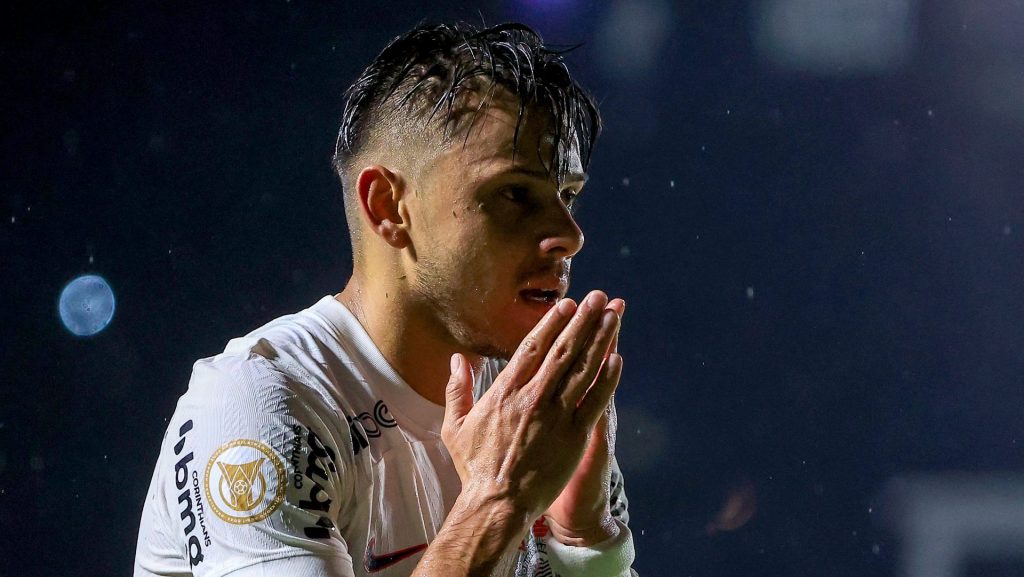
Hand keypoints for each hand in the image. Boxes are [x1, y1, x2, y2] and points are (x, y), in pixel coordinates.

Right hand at [441, 291, 623, 522]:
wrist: (498, 504)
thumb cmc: (475, 468)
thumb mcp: (456, 426)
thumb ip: (458, 389)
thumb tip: (457, 359)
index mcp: (505, 392)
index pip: (532, 348)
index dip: (551, 323)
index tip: (566, 305)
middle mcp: (533, 397)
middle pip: (564, 350)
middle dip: (583, 320)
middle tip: (599, 297)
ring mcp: (556, 416)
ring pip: (584, 369)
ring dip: (601, 339)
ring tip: (613, 315)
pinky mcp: (575, 436)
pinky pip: (596, 401)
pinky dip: (608, 378)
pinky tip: (618, 358)